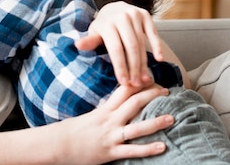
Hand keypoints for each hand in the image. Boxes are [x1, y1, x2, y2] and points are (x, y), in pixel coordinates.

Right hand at [55, 84, 172, 163]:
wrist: (57, 145)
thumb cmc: (72, 131)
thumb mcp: (90, 116)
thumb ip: (106, 110)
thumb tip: (120, 104)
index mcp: (104, 109)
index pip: (124, 90)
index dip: (139, 82)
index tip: (152, 77)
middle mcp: (109, 120)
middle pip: (134, 103)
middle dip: (152, 96)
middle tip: (168, 92)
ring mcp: (111, 136)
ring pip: (136, 127)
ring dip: (156, 122)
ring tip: (172, 118)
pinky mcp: (110, 152)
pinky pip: (132, 150)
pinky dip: (148, 149)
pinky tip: (162, 146)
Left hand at [75, 1, 164, 85]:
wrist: (114, 8)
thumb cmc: (103, 27)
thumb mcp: (94, 33)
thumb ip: (90, 41)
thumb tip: (78, 45)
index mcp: (107, 23)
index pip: (115, 49)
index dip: (120, 66)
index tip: (124, 82)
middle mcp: (121, 17)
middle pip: (130, 46)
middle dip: (134, 67)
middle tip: (136, 84)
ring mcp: (134, 14)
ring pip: (141, 42)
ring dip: (144, 62)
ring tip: (145, 79)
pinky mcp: (145, 14)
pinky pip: (153, 33)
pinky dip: (157, 46)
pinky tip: (160, 60)